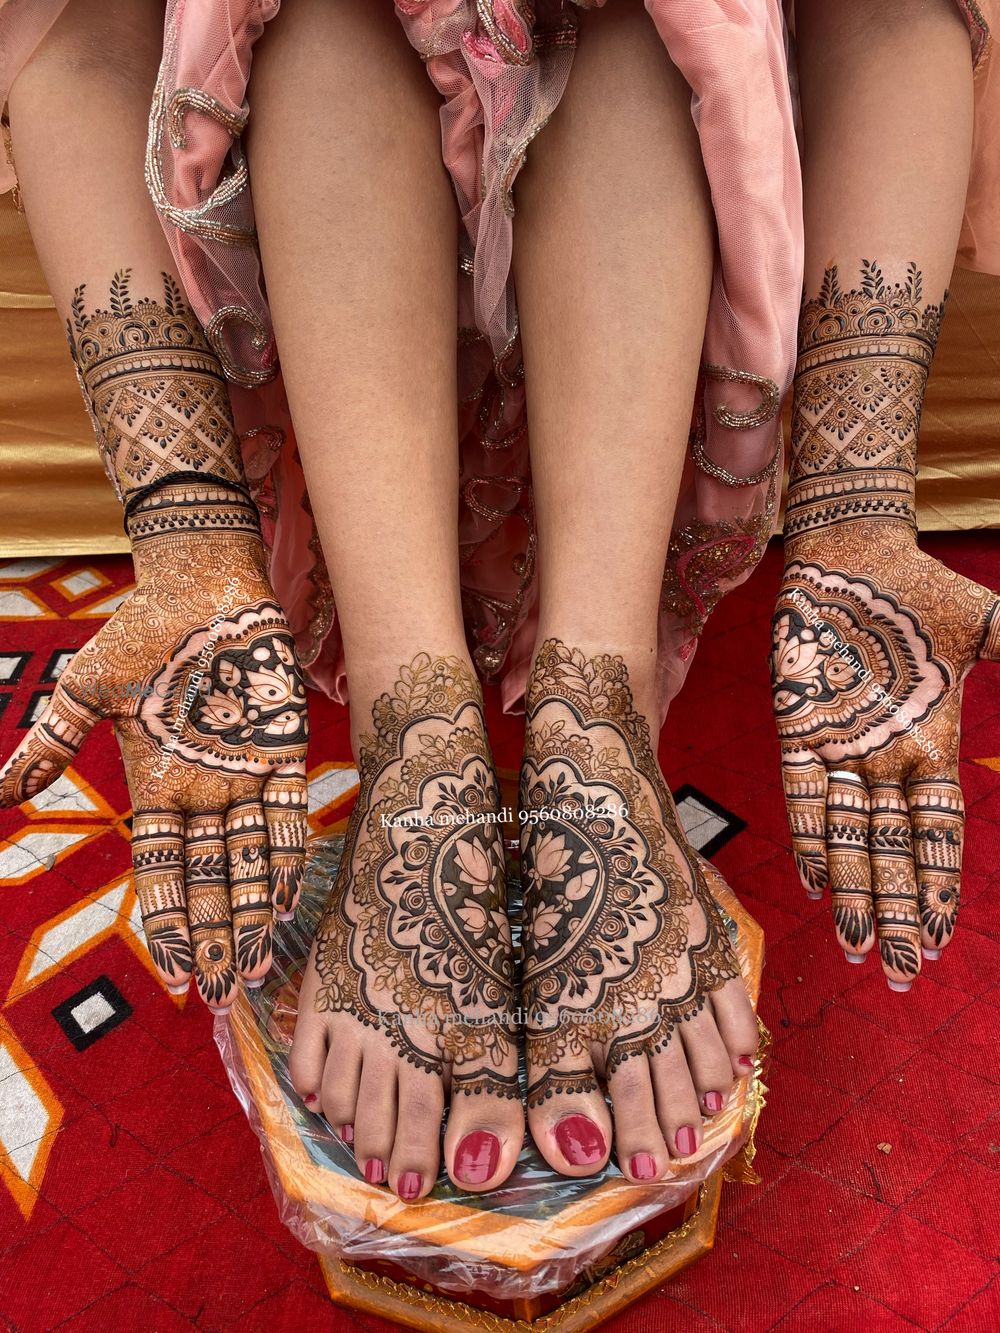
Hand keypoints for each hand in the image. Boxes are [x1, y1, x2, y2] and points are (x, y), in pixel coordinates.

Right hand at [0, 529, 308, 1011]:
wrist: (201, 586)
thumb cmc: (142, 633)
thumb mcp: (88, 691)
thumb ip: (52, 742)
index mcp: (157, 785)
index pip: (161, 868)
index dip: (166, 918)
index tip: (169, 971)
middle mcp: (205, 791)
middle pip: (209, 878)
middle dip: (211, 935)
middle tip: (218, 991)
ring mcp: (246, 773)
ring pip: (249, 858)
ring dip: (249, 911)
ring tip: (251, 965)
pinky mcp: (284, 749)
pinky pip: (287, 811)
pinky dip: (284, 853)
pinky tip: (282, 898)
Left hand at [771, 521, 998, 988]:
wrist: (854, 554)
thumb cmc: (920, 593)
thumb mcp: (993, 629)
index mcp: (930, 748)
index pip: (939, 837)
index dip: (938, 888)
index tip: (938, 942)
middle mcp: (882, 762)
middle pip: (892, 854)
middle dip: (894, 914)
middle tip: (893, 976)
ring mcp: (838, 748)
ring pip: (848, 836)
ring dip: (851, 890)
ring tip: (853, 947)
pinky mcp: (796, 726)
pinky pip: (803, 792)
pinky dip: (809, 833)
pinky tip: (813, 878)